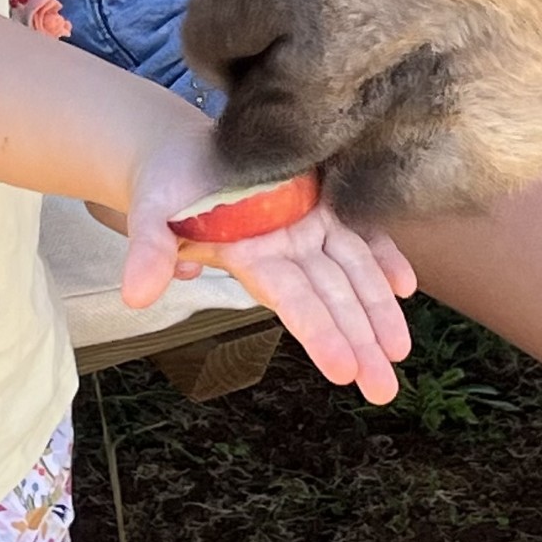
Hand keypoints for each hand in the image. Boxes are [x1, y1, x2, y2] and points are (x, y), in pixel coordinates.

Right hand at [121, 123, 415, 404]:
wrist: (184, 152)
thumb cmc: (165, 189)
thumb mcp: (151, 217)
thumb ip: (150, 253)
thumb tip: (136, 296)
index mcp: (253, 258)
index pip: (294, 302)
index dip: (320, 333)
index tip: (344, 371)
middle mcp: (288, 248)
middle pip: (333, 299)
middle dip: (360, 343)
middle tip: (384, 389)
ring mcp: (310, 224)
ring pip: (355, 271)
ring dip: (379, 311)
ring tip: (399, 353)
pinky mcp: (324, 197)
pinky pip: (362, 230)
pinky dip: (385, 255)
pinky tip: (405, 285)